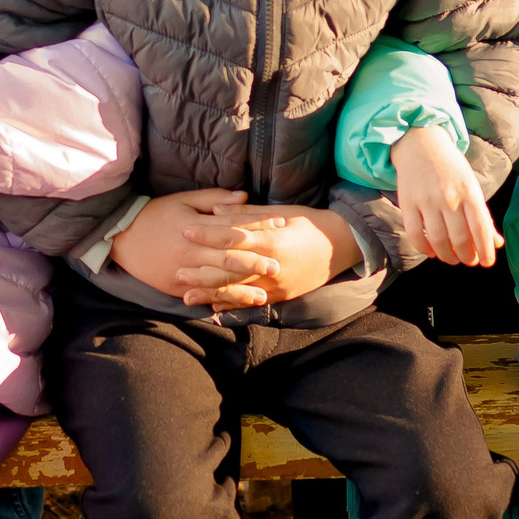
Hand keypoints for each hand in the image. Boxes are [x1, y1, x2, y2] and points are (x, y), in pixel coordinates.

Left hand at [109, 189, 361, 308]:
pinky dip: (231, 306)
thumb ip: (245, 214)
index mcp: (270, 240)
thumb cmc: (308, 223)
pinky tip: (212, 308)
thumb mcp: (278, 213)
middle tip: (176, 273)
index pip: (232, 237)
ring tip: (186, 297)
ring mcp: (278, 285)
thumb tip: (214, 211)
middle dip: (202, 272)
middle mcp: (272, 266)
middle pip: (230, 270)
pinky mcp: (282, 297)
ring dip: (211, 294)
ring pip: (238, 292)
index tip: (185, 229)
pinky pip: (252, 304)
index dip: (207, 233)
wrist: (341, 245)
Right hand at [392, 124, 499, 267]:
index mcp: (469, 191)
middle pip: (459, 238)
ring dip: (447, 256)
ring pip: (438, 240)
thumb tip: (496, 243)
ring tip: (452, 259)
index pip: (480, 228)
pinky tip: (431, 251)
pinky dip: (424, 248)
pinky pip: (414, 234)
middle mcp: (448, 197)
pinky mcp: (408, 202)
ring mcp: (426, 200)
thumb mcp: (471, 186)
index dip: (485, 250)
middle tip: (468, 261)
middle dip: (466, 256)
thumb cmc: (450, 167)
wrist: (420, 143)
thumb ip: (483, 216)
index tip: (487, 262)